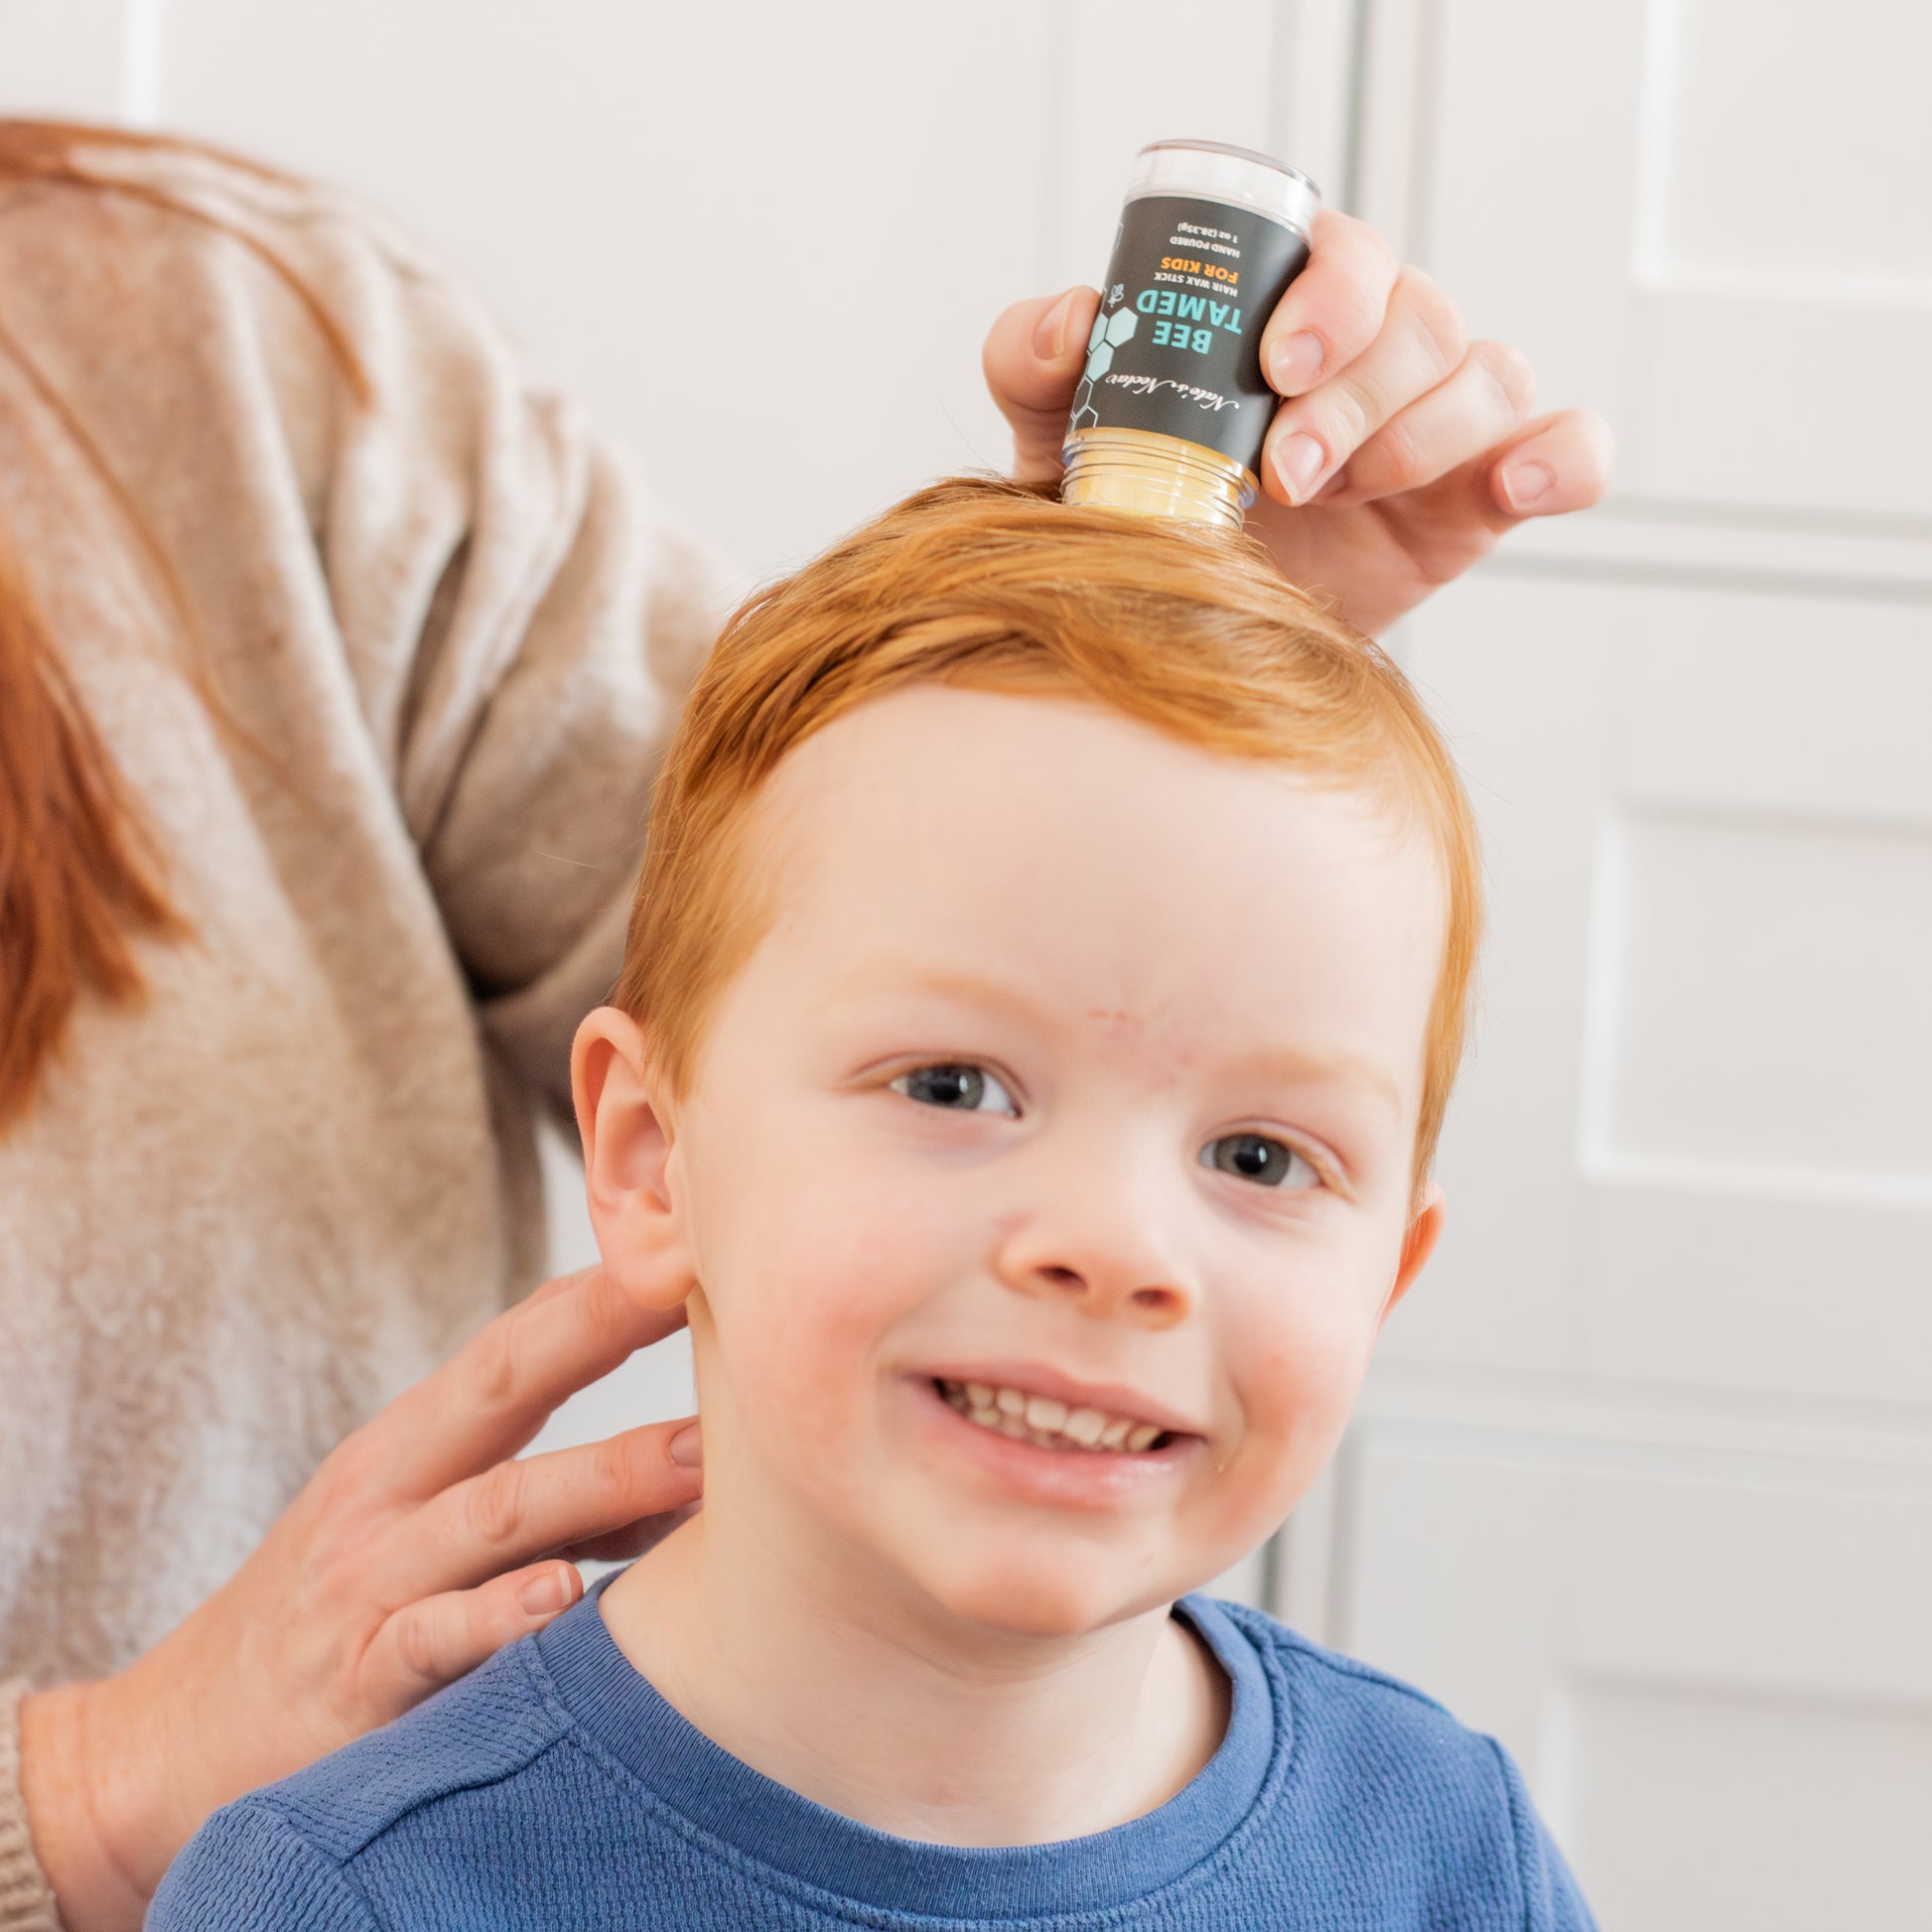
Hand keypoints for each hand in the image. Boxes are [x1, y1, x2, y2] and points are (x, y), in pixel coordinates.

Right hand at [20, 1265, 700, 1929]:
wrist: (164, 1751)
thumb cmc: (334, 1623)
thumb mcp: (426, 1536)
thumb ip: (553, 1503)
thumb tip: (695, 1470)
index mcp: (412, 1445)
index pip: (518, 1341)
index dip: (605, 1290)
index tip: (693, 1239)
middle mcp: (392, 1494)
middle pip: (505, 1386)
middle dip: (602, 1330)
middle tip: (704, 1296)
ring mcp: (371, 1583)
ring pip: (497, 1512)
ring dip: (602, 1481)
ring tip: (693, 1458)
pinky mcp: (355, 1683)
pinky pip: (433, 1641)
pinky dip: (497, 1619)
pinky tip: (562, 1599)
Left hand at [983, 208, 1613, 635]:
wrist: (1181, 635)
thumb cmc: (1133, 515)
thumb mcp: (1063, 439)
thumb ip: (1035, 364)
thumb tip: (1070, 323)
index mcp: (1289, 313)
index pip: (1344, 253)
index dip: (1329, 295)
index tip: (1277, 365)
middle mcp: (1374, 356)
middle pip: (1422, 316)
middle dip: (1359, 392)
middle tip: (1288, 472)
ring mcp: (1434, 427)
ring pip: (1489, 374)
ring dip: (1423, 435)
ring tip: (1345, 499)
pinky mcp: (1475, 500)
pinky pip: (1567, 448)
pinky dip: (1561, 456)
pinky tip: (1511, 487)